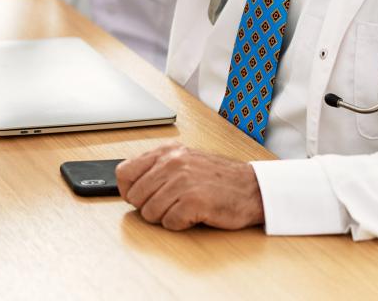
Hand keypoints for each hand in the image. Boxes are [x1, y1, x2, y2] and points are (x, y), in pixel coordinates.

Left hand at [115, 142, 265, 230]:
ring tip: (183, 209)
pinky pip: (169, 223)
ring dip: (164, 217)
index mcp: (166, 152)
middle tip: (169, 205)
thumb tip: (128, 185)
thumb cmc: (219, 178)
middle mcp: (172, 163)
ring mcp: (183, 182)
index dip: (128, 190)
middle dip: (148, 207)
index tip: (140, 197)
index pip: (124, 172)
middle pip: (135, 197)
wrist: (254, 188)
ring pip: (149, 212)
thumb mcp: (185, 161)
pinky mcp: (194, 201)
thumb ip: (157, 168)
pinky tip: (193, 215)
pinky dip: (179, 224)